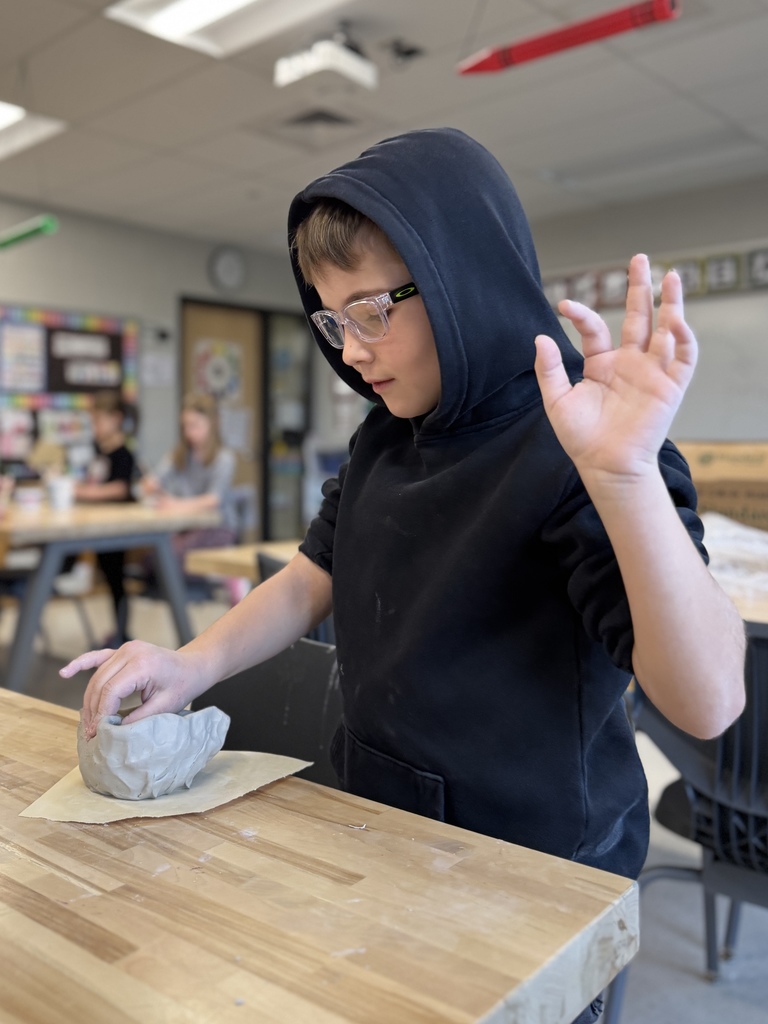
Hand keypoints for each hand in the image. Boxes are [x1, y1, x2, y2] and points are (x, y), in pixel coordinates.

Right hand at [60, 641, 206, 738]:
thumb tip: (114, 731)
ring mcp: (125, 649)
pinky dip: (81, 664)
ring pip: (97, 676)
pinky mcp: (123, 650)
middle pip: (100, 684)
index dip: (101, 713)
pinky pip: (97, 657)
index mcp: (142, 663)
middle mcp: (130, 652)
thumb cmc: (183, 685)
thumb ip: (139, 718)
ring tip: (87, 723)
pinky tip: (65, 673)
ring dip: (89, 699)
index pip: (111, 690)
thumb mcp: (165, 706)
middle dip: (93, 710)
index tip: (98, 733)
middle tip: (91, 734)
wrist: (193, 666)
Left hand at [534, 254, 696, 482]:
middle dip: (640, 288)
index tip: (563, 306)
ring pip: (665, 330)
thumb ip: (550, 369)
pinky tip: (675, 320)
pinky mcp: (670, 387)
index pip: (596, 328)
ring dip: (671, 303)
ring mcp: (651, 373)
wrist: (604, 466)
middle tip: (640, 258)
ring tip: (672, 276)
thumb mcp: (557, 401)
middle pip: (638, 317)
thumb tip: (540, 337)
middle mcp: (629, 363)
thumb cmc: (581, 438)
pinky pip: (682, 358)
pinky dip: (682, 339)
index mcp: (603, 364)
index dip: (582, 314)